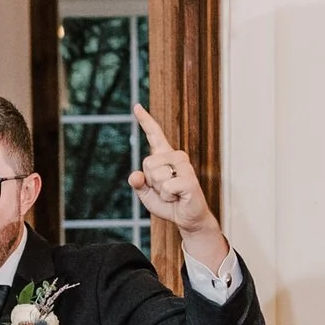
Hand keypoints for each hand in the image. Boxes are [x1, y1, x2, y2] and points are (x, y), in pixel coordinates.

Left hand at [129, 105, 216, 238]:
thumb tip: (134, 175)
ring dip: (160, 191)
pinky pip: (167, 187)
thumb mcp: (146, 194)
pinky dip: (168, 197)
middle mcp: (176, 156)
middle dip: (151, 182)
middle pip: (148, 163)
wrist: (186, 217)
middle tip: (165, 190)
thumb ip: (138, 183)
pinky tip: (178, 197)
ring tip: (173, 194)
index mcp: (164, 156)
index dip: (145, 120)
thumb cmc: (168, 203)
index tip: (136, 106)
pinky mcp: (190, 179)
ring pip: (156, 175)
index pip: (154, 135)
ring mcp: (185, 166)